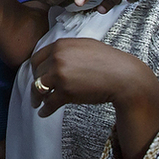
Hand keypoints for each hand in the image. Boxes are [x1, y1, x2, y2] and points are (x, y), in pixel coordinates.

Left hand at [29, 38, 158, 116]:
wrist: (123, 76)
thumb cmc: (107, 60)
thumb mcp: (83, 45)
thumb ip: (66, 49)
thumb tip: (54, 57)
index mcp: (60, 45)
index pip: (37, 57)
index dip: (35, 69)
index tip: (36, 76)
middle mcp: (57, 58)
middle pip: (36, 73)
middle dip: (35, 83)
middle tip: (37, 91)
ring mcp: (60, 75)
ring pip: (38, 87)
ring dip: (36, 97)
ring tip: (37, 103)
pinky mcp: (66, 92)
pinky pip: (49, 103)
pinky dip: (45, 110)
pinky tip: (44, 113)